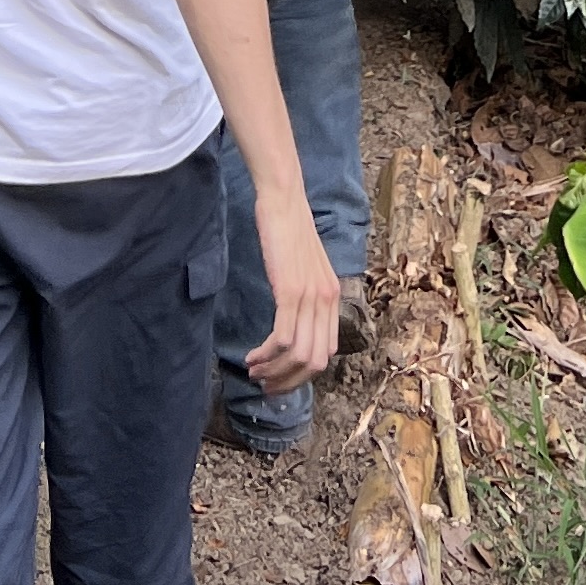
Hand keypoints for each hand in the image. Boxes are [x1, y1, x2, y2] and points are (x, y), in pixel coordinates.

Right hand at [246, 181, 340, 393]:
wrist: (284, 199)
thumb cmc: (288, 230)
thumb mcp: (305, 268)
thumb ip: (306, 295)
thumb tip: (293, 323)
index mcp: (332, 297)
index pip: (326, 353)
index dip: (302, 375)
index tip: (280, 379)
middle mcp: (327, 301)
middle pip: (315, 362)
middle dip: (288, 382)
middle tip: (265, 385)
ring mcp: (310, 296)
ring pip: (299, 356)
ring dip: (274, 372)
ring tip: (254, 372)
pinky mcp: (291, 290)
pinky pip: (283, 338)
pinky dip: (266, 355)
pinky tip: (253, 356)